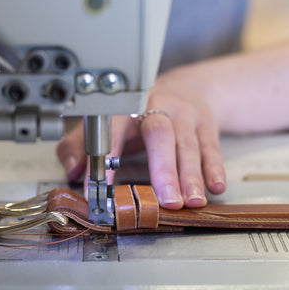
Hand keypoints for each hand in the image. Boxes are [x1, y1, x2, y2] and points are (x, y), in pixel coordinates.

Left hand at [57, 66, 226, 208]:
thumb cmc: (138, 113)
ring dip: (190, 175)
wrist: (184, 87)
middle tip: (165, 200)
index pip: (111, 133)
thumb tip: (73, 171)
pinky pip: (211, 146)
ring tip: (190, 201)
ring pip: (187, 143)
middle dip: (162, 169)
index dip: (104, 161)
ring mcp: (184, 114)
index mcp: (124, 109)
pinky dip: (214, 167)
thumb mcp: (106, 123)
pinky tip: (215, 186)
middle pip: (159, 134)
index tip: (98, 190)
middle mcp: (156, 106)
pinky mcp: (206, 123)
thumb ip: (80, 145)